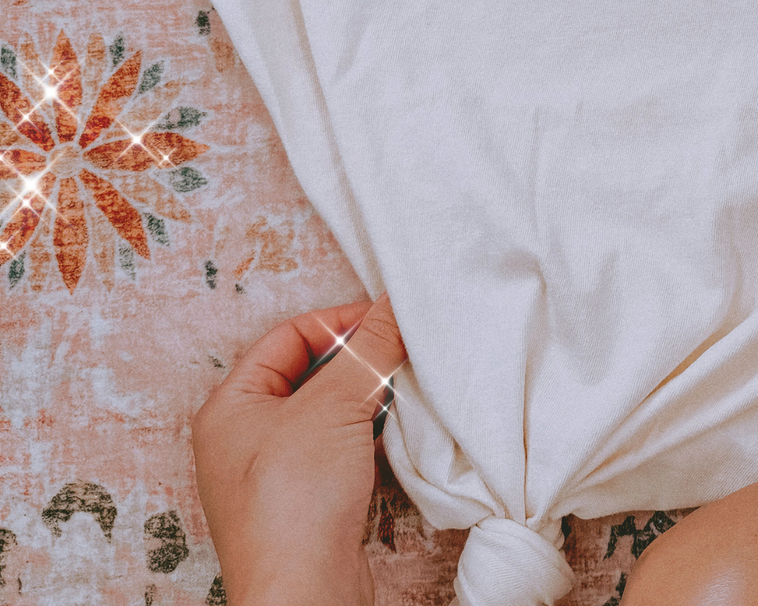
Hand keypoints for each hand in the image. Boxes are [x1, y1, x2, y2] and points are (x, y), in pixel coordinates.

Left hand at [192, 294, 406, 605]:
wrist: (305, 598)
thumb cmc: (294, 504)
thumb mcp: (334, 405)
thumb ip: (369, 348)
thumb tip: (395, 303)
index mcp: (230, 407)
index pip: (289, 336)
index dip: (340, 321)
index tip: (388, 319)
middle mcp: (244, 438)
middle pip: (310, 372)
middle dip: (358, 357)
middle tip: (400, 347)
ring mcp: (275, 474)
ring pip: (328, 410)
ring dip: (367, 394)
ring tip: (404, 383)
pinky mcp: (307, 503)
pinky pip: (341, 446)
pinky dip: (369, 430)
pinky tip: (399, 427)